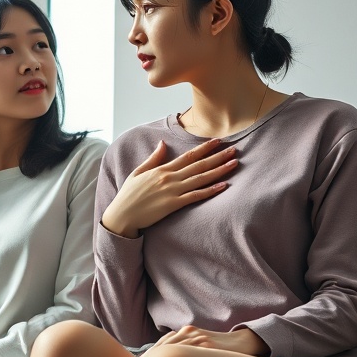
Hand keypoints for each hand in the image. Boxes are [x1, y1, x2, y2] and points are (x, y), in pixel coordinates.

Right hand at [102, 139, 237, 237]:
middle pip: (199, 165)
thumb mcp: (138, 172)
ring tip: (233, 164)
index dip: (204, 148)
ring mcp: (172, 191)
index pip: (188, 156)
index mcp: (162, 169)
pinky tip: (223, 186)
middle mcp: (170, 178)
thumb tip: (163, 143)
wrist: (122, 215)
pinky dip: (210, 190)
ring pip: (201, 178)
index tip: (217, 141)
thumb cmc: (129, 194)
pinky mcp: (173, 204)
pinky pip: (195, 196)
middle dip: (218, 156)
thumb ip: (153, 158)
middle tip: (234, 149)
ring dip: (219, 170)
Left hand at [135, 326, 268, 356]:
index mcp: (186, 332)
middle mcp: (190, 332)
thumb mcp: (198, 345)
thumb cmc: (217, 347)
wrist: (241, 341)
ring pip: (175, 348)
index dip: (149, 353)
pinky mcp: (209, 345)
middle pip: (165, 345)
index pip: (163, 343)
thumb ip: (184, 349)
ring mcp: (199, 338)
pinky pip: (190, 352)